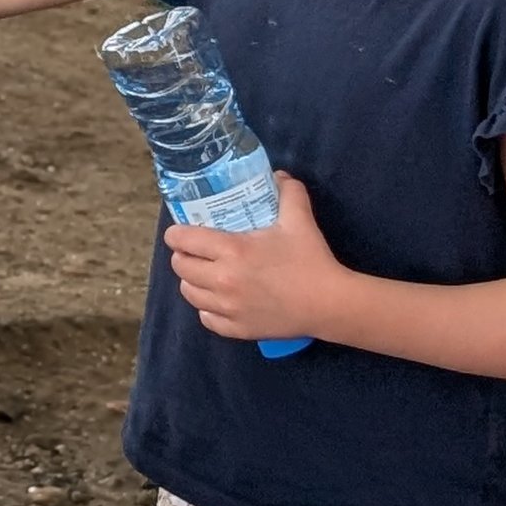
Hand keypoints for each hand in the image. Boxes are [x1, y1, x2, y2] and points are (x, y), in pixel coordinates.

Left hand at [163, 172, 344, 343]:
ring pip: (189, 293)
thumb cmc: (311, 260)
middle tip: (196, 251)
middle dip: (183, 256)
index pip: (183, 240)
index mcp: (232, 251)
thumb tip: (278, 175)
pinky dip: (207, 308)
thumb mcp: (299, 220)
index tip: (181, 232)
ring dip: (192, 281)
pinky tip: (218, 299)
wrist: (329, 304)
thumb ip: (288, 192)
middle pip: (180, 267)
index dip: (176, 234)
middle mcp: (222, 280)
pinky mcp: (236, 329)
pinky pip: (206, 317)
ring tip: (205, 273)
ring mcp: (227, 308)